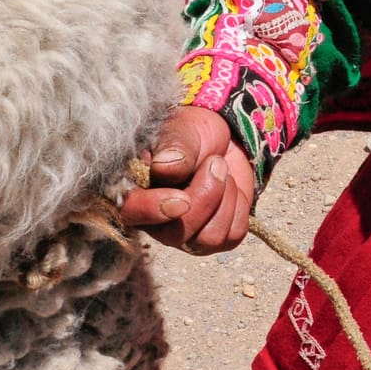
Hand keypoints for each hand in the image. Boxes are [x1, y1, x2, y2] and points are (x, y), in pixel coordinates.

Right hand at [120, 105, 255, 253]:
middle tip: (215, 162)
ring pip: (210, 238)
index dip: (153, 210)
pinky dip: (238, 205)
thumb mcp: (181, 131)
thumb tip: (163, 167)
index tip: (181, 198)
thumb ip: (173, 147)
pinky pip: (233, 234)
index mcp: (136, 192)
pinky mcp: (217, 236)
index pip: (131, 213)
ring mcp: (187, 233)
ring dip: (224, 198)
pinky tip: (230, 186)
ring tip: (220, 169)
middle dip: (205, 196)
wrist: (222, 136)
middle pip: (177, 234)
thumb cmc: (191, 133)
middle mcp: (156, 222)